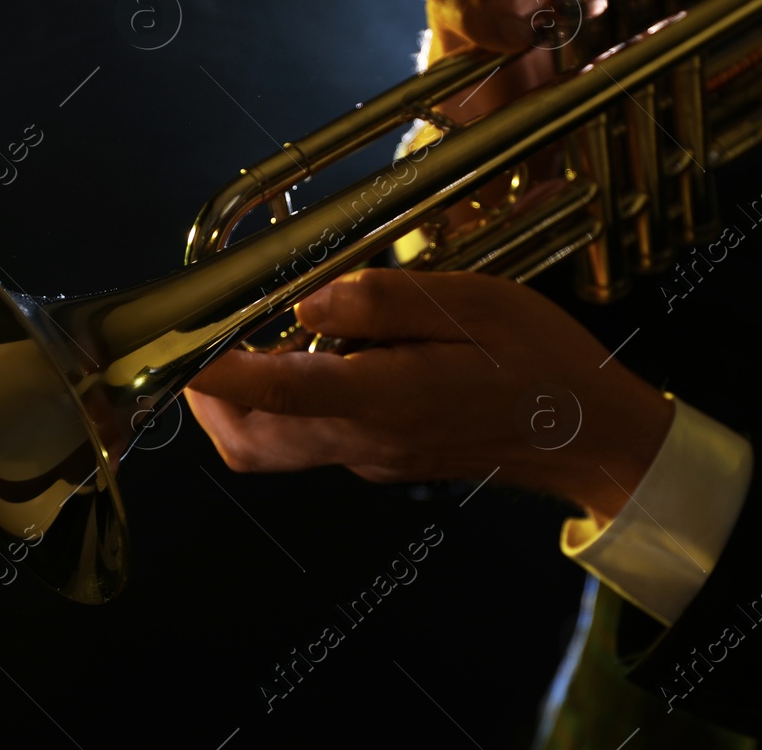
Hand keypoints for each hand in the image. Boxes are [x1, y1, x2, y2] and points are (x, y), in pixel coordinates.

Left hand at [184, 268, 674, 522]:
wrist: (588, 436)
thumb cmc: (541, 362)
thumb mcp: (474, 304)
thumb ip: (384, 302)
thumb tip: (308, 303)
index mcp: (388, 399)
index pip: (274, 393)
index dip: (212, 371)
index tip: (174, 345)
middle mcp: (367, 439)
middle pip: (250, 442)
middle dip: (207, 397)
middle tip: (202, 337)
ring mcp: (372, 458)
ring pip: (273, 447)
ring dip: (243, 401)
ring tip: (254, 339)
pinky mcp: (382, 459)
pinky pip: (311, 439)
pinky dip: (290, 403)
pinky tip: (321, 355)